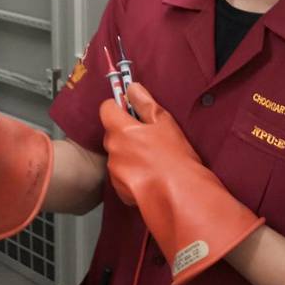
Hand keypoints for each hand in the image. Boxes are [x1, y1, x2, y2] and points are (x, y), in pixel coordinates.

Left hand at [101, 83, 264, 284]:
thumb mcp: (165, 123)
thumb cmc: (175, 157)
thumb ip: (145, 103)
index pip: (106, 108)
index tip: (132, 110)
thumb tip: (132, 88)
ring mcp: (114, 171)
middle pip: (112, 133)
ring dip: (130, 155)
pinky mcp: (119, 190)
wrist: (179, 196)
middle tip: (150, 138)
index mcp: (121, 129)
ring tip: (154, 161)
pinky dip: (132, 174)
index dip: (119, 107)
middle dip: (126, 133)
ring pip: (118, 155)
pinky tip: (151, 177)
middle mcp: (113, 149)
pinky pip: (122, 175)